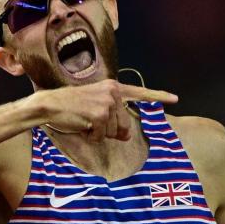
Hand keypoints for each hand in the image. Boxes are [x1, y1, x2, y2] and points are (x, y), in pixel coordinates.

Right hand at [31, 80, 178, 141]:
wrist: (48, 105)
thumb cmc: (72, 108)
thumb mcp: (97, 111)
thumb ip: (115, 120)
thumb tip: (127, 136)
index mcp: (114, 87)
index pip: (139, 93)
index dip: (158, 97)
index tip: (175, 99)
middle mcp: (113, 91)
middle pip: (125, 124)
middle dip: (109, 130)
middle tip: (91, 121)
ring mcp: (107, 102)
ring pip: (114, 132)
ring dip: (99, 133)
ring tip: (84, 120)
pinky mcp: (99, 114)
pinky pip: (101, 136)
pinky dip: (91, 136)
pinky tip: (81, 125)